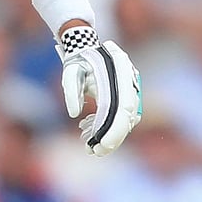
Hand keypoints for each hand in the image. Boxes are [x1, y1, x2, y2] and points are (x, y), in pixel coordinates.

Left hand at [57, 25, 141, 156]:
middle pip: (127, 117)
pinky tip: (88, 130)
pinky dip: (107, 127)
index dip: (115, 129)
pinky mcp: (126, 98)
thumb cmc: (78, 61)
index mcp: (119, 71)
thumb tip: (74, 114)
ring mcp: (131, 90)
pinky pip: (121, 118)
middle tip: (94, 152)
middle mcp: (130, 81)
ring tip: (87, 143)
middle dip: (112, 138)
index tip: (101, 145)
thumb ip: (71, 90)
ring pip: (125, 121)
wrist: (87, 49)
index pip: (122, 106)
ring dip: (109, 134)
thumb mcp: (70, 71)